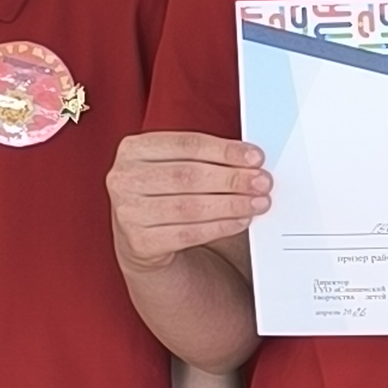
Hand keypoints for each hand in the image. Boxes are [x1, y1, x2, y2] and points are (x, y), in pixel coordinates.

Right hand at [109, 128, 268, 269]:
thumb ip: (205, 160)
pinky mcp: (139, 243)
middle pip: (188, 175)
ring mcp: (127, 212)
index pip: (186, 144)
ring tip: (258, 203)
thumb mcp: (176, 169)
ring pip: (190, 206)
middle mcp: (124, 179)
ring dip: (231, 204)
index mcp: (133, 149)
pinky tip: (241, 220)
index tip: (255, 157)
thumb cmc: (168, 196)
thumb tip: (251, 161)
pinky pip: (189, 234)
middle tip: (263, 182)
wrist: (143, 239)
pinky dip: (220, 226)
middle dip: (232, 179)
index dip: (225, 151)